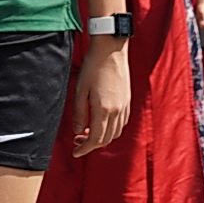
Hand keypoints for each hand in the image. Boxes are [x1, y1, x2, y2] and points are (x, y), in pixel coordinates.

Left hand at [71, 39, 129, 155]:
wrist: (111, 49)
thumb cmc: (92, 67)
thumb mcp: (80, 90)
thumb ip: (79, 113)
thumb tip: (78, 131)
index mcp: (104, 110)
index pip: (95, 139)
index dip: (85, 149)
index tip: (76, 153)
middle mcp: (117, 111)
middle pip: (106, 139)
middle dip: (92, 144)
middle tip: (77, 142)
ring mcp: (124, 106)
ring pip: (115, 132)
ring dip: (102, 137)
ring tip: (88, 132)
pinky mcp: (127, 100)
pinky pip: (121, 122)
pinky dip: (112, 129)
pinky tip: (101, 122)